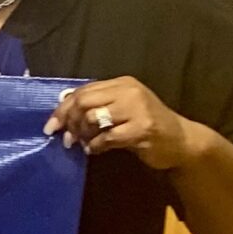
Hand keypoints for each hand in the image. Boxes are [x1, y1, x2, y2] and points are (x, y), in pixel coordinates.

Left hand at [45, 76, 202, 167]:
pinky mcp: (142, 129)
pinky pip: (107, 137)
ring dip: (82, 134)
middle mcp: (130, 92)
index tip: (50, 126)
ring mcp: (138, 109)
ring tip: (84, 144)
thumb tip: (61, 109)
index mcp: (122, 83)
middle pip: (84, 102)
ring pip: (92, 118)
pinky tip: (96, 150)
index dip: (62, 109)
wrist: (182, 141)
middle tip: (67, 138)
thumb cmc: (146, 126)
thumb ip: (97, 106)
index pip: (83, 91)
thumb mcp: (121, 109)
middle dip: (69, 122)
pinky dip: (96, 146)